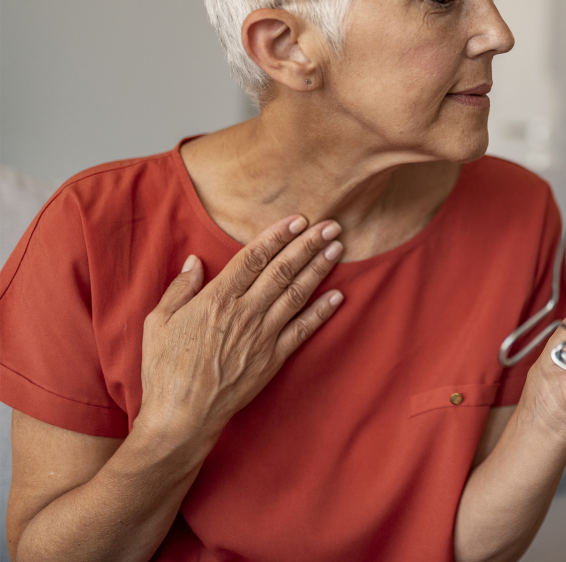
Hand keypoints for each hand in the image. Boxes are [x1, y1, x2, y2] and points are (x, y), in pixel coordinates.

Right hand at [137, 215, 344, 443]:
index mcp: (217, 299)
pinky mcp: (274, 358)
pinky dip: (322, 311)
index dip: (278, 235)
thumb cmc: (164, 369)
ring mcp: (263, 335)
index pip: (254, 258)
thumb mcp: (158, 323)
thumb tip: (194, 261)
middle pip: (283, 269)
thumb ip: (180, 289)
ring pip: (298, 293)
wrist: (182, 416)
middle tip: (331, 224)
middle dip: (308, 244)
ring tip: (338, 248)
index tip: (298, 219)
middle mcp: (245, 312)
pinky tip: (338, 296)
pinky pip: (303, 329)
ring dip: (320, 268)